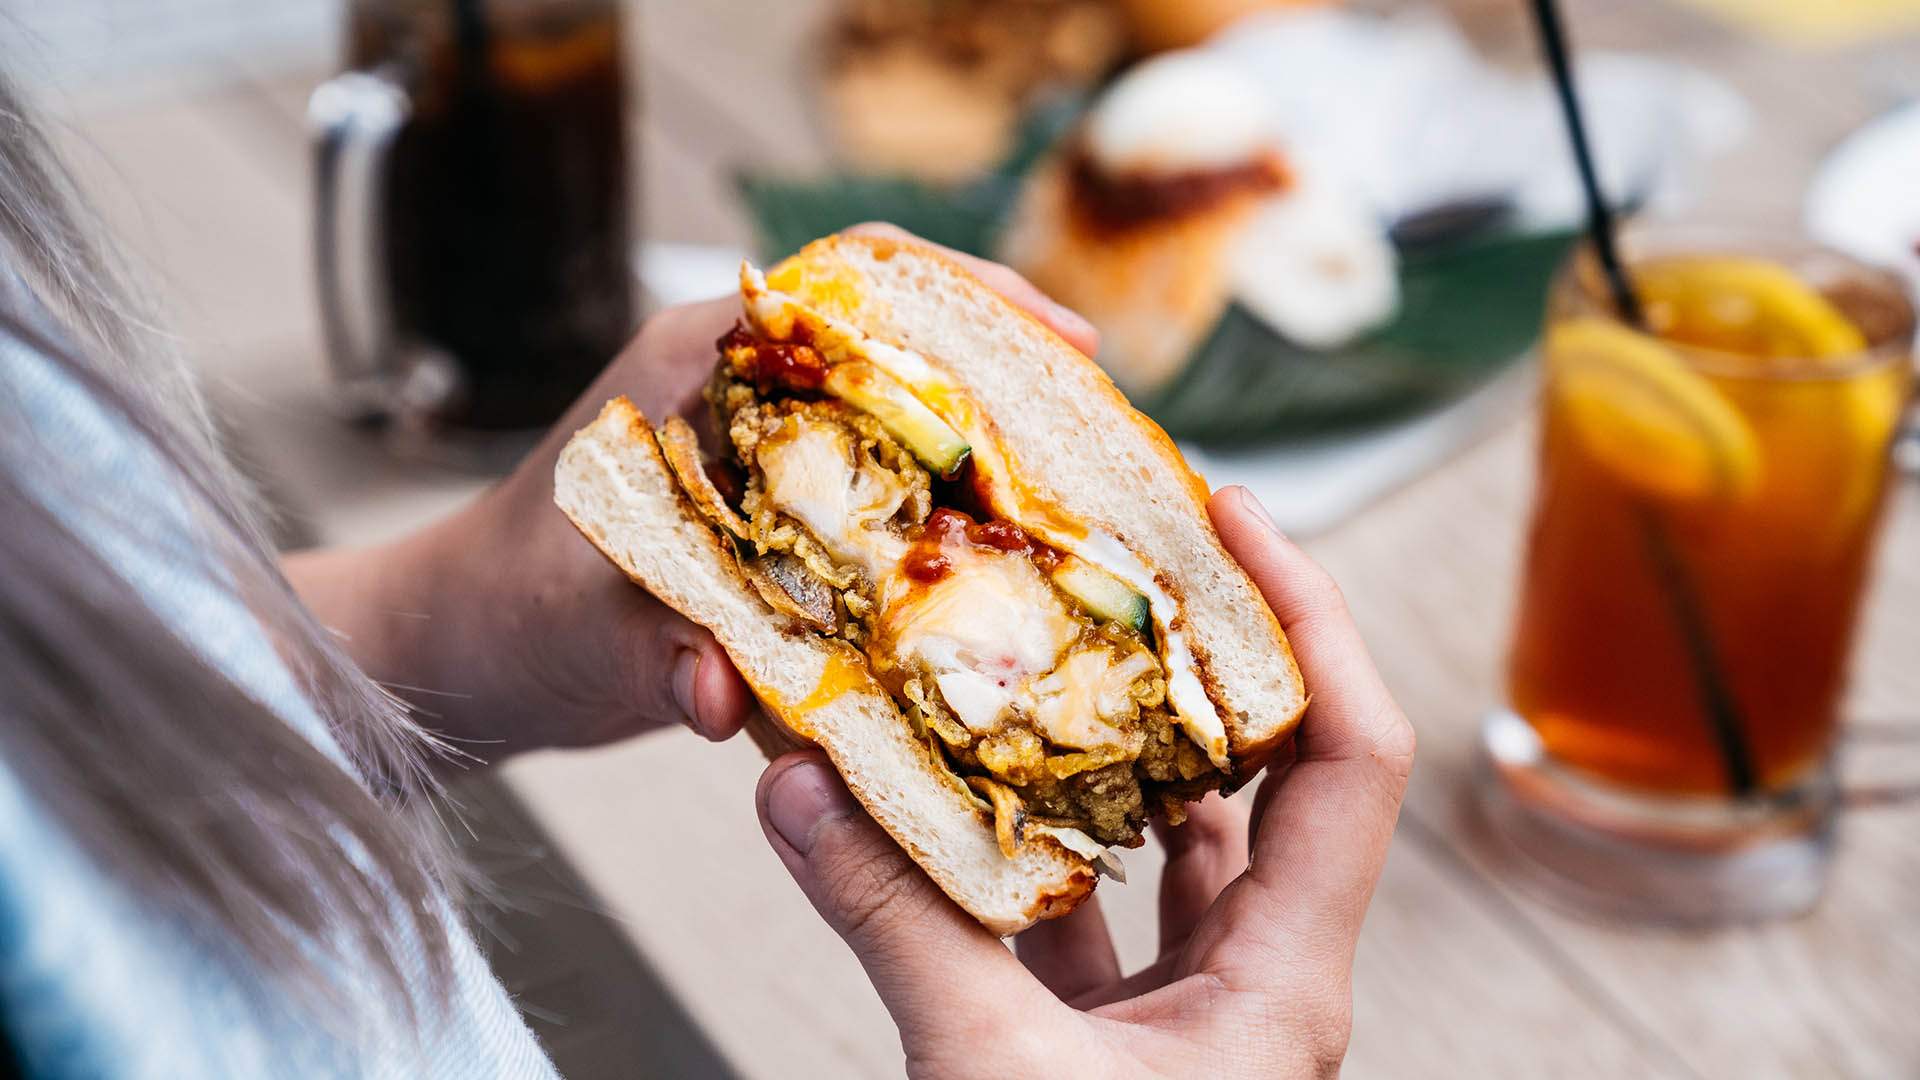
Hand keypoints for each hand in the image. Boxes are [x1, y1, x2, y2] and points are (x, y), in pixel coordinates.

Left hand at [286, 224, 1097, 762]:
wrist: (463, 656)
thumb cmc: (505, 610)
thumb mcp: (585, 622)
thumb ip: (658, 647)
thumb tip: (720, 689)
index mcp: (702, 367)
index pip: (854, 287)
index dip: (969, 300)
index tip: (1061, 345)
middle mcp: (746, 400)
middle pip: (907, 351)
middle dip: (1013, 381)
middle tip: (1103, 429)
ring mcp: (766, 461)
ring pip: (907, 426)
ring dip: (992, 452)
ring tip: (1082, 496)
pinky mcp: (774, 525)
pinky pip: (886, 503)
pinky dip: (948, 524)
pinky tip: (1004, 569)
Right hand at [755, 485, 1414, 1077]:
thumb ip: (899, 927)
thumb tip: (798, 785)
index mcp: (1289, 982)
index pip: (1351, 752)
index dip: (1310, 617)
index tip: (1228, 516)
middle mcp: (1262, 984)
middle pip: (1261, 776)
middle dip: (1189, 661)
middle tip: (1112, 556)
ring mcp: (1194, 1020)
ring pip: (1160, 847)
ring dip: (1094, 756)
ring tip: (1023, 653)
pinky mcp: (1121, 1052)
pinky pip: (1084, 920)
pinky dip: (1022, 856)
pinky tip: (948, 803)